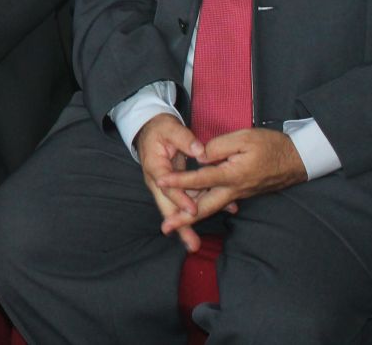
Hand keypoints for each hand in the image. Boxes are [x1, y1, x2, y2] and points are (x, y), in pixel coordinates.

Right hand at [134, 113, 207, 252]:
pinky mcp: (176, 185)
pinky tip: (219, 211)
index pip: (167, 186)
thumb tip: (200, 151)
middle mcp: (158, 180)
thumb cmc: (160, 128)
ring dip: (187, 224)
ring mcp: (166, 185)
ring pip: (176, 208)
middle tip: (191, 244)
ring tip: (196, 244)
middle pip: (167, 206)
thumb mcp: (170, 128)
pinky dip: (199, 207)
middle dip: (179, 226)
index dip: (180, 199)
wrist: (151, 129)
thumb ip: (185, 138)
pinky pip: (187, 199)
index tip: (193, 210)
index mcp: (155, 166)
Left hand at [161, 128, 308, 231]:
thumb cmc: (271, 146)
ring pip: (212, 207)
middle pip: (205, 207)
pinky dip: (204, 207)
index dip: (179, 181)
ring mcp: (238, 194)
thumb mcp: (244, 138)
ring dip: (192, 217)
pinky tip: (194, 209)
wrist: (297, 160)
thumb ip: (218, 146)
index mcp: (232, 175)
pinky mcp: (240, 193)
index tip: (161, 182)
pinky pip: (219, 203)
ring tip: (174, 224)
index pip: (200, 179)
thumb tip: (199, 157)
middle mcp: (234, 190)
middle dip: (184, 219)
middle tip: (166, 228)